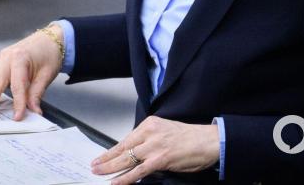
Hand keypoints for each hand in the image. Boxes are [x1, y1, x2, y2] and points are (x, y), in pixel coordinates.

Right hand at [0, 24, 63, 120]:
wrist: (49, 38)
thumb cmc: (49, 53)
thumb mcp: (47, 74)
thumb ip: (36, 94)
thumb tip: (33, 111)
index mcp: (19, 58)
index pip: (17, 86)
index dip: (17, 103)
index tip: (17, 118)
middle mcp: (6, 57)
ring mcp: (1, 59)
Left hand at [91, 116, 219, 183]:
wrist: (208, 141)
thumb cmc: (190, 138)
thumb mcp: (164, 132)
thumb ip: (149, 141)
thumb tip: (134, 154)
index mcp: (149, 124)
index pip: (125, 139)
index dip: (111, 150)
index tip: (101, 156)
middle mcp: (149, 132)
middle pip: (122, 148)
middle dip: (106, 158)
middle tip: (94, 165)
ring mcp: (154, 145)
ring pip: (127, 158)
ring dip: (111, 167)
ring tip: (99, 172)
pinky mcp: (160, 158)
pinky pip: (139, 170)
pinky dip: (126, 177)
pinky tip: (117, 181)